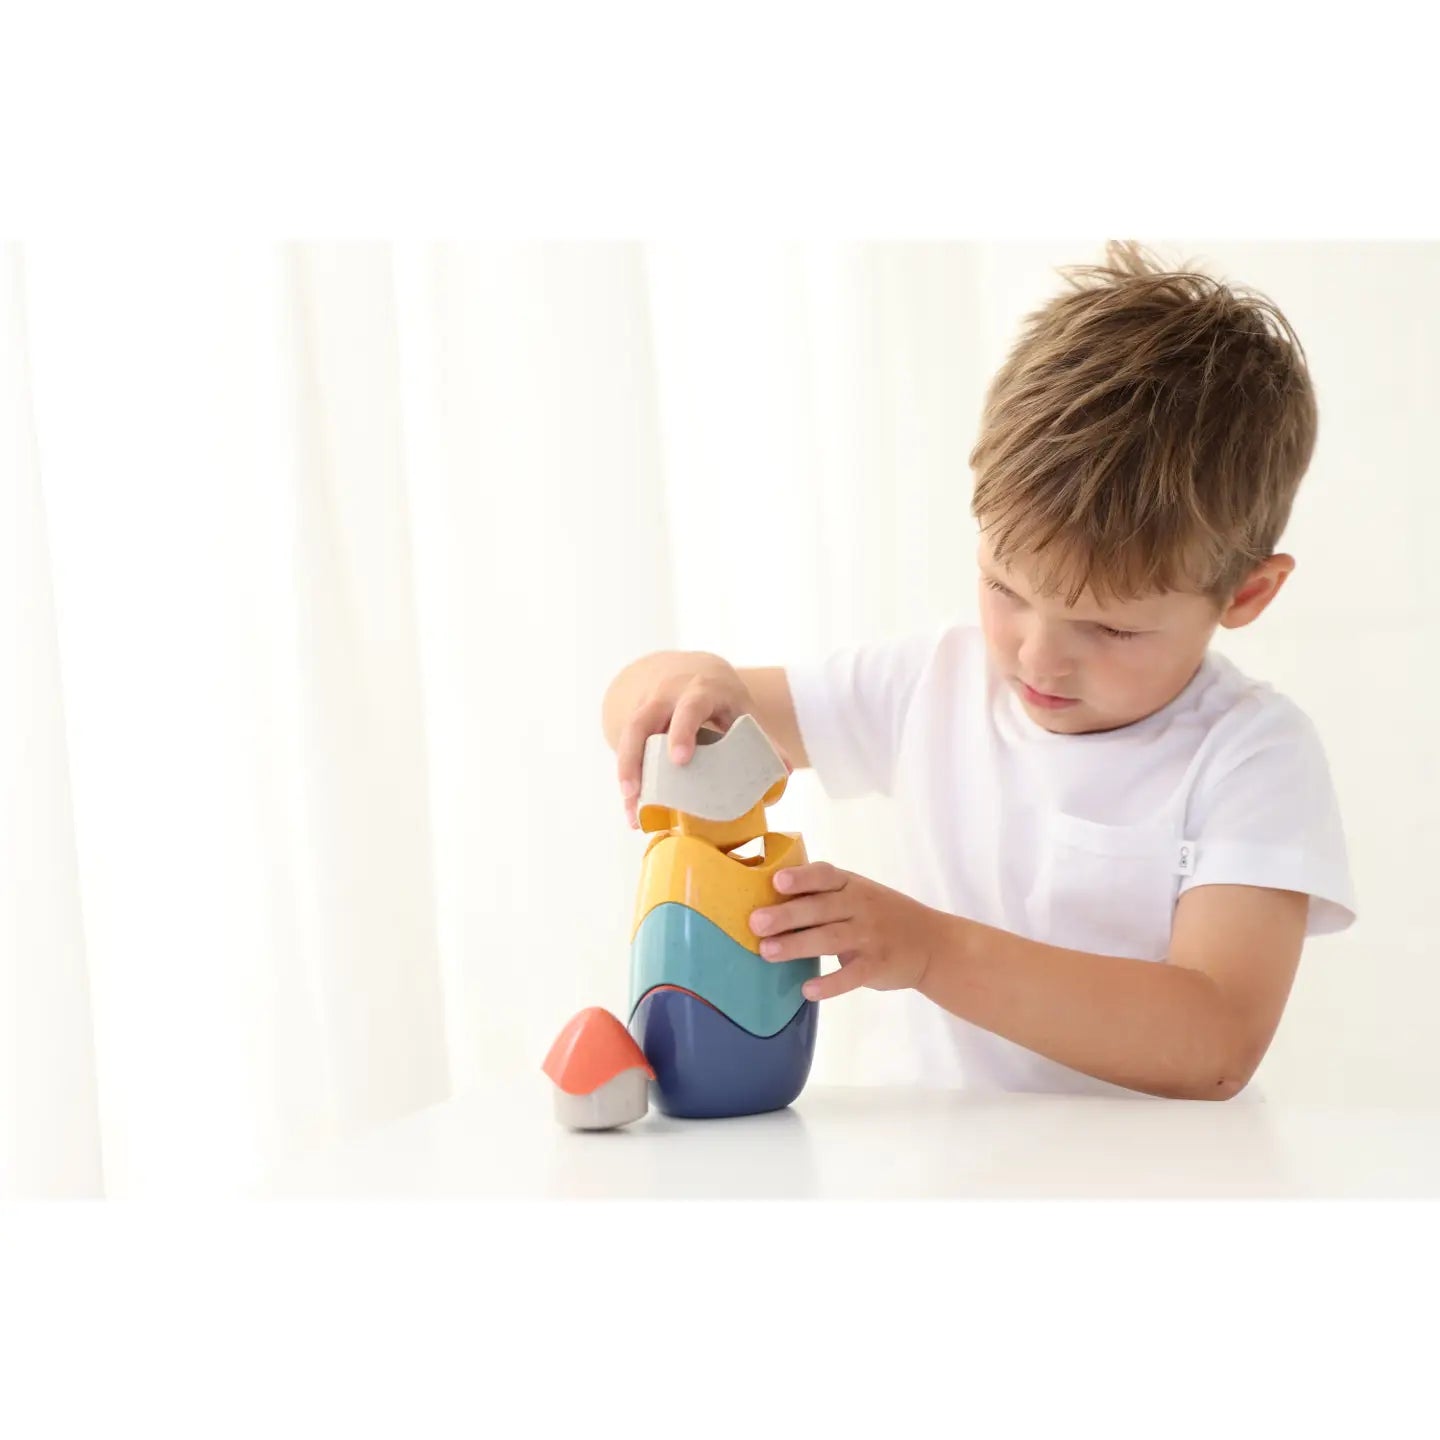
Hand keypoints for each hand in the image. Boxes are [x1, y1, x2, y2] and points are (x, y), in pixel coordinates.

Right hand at [614, 658, 791, 828]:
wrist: (691, 671)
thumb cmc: (721, 696)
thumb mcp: (743, 710)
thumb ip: (763, 739)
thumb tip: (785, 772)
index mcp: (700, 690)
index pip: (690, 707)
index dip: (683, 731)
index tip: (680, 760)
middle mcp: (666, 695)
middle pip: (642, 722)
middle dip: (635, 757)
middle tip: (636, 792)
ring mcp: (646, 707)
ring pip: (627, 737)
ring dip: (626, 774)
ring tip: (630, 811)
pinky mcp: (635, 722)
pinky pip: (625, 748)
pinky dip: (627, 778)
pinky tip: (631, 807)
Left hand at [748, 862, 947, 1000]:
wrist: (933, 943)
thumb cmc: (884, 915)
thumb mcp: (860, 894)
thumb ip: (824, 897)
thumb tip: (770, 901)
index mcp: (852, 885)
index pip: (825, 876)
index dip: (802, 878)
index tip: (777, 882)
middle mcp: (861, 906)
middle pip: (820, 909)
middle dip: (787, 915)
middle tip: (756, 923)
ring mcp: (870, 936)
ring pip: (830, 939)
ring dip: (797, 946)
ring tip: (767, 952)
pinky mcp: (877, 965)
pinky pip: (851, 975)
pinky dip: (830, 984)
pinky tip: (807, 990)